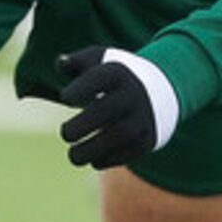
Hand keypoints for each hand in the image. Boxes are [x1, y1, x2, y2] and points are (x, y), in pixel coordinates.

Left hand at [55, 46, 178, 169]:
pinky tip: (93, 160)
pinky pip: (129, 152)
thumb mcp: (99, 61)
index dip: (78, 90)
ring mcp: (143, 116)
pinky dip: (108, 159)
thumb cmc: (116, 77)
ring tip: (73, 156)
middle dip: (81, 125)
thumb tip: (61, 63)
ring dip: (91, 149)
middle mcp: (133, 93)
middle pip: (107, 109)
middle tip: (65, 134)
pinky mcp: (149, 137)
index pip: (97, 78)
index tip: (66, 99)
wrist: (160, 90)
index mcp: (117, 72)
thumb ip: (75, 62)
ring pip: (118, 135)